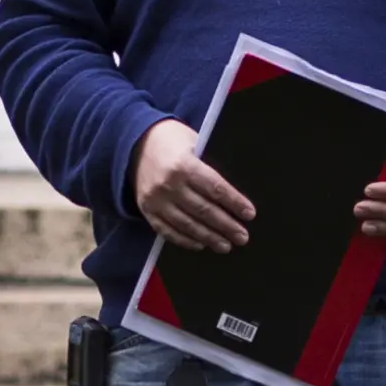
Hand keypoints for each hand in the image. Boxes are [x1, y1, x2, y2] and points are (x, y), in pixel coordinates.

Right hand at [129, 120, 252, 252]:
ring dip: (209, 237)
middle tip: (242, 237)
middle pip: (204, 210)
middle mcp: (169, 184)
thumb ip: (209, 165)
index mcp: (184, 164)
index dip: (234, 203)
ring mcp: (156, 200)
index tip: (249, 214)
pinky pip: (168, 231)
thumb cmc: (172, 140)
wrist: (136, 143)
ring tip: (226, 245)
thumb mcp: (193, 142)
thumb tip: (233, 193)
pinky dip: (186, 240)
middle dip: (226, 226)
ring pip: (187, 225)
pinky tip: (201, 245)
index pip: (215, 188)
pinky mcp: (147, 210)